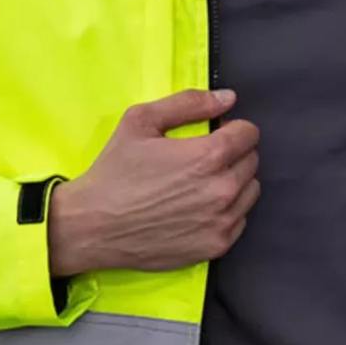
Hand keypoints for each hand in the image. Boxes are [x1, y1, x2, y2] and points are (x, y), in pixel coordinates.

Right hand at [48, 89, 260, 275]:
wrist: (93, 226)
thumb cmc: (115, 172)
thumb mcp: (141, 121)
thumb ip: (188, 104)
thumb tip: (227, 98)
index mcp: (209, 155)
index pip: (249, 134)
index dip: (232, 129)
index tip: (214, 134)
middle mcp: (223, 189)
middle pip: (251, 161)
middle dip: (233, 154)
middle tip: (201, 160)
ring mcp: (222, 221)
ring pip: (250, 191)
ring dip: (234, 182)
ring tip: (201, 184)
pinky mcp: (217, 246)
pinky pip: (240, 220)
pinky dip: (227, 211)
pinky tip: (198, 208)